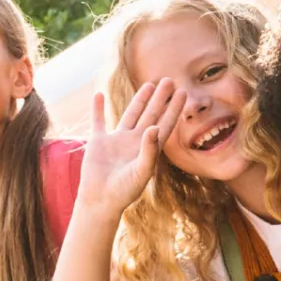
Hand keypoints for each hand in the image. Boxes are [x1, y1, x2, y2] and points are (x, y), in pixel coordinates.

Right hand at [76, 81, 185, 220]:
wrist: (101, 201)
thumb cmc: (124, 190)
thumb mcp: (141, 171)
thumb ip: (149, 150)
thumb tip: (155, 127)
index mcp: (148, 149)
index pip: (165, 123)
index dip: (174, 109)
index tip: (183, 93)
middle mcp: (135, 141)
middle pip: (151, 114)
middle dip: (161, 98)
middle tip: (170, 80)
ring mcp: (117, 140)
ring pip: (130, 114)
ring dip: (139, 99)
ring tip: (149, 84)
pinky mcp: (99, 142)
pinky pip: (98, 121)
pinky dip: (97, 109)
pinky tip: (98, 94)